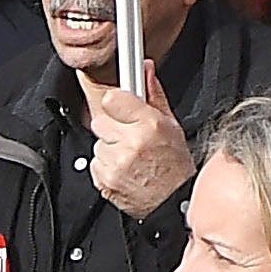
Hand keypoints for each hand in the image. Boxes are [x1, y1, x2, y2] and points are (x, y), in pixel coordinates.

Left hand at [77, 71, 198, 216]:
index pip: (111, 98)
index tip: (122, 106)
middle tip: (130, 134)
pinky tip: (123, 167)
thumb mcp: (172, 125)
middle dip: (113, 125)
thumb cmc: (176, 166)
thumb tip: (145, 69)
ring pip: (97, 142)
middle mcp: (129, 143)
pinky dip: (105, 163)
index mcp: (149, 126)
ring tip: (129, 154)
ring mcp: (114, 164)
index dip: (116, 102)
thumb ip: (154, 95)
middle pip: (100, 120)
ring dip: (110, 145)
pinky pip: (94, 161)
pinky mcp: (103, 180)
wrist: (172, 203)